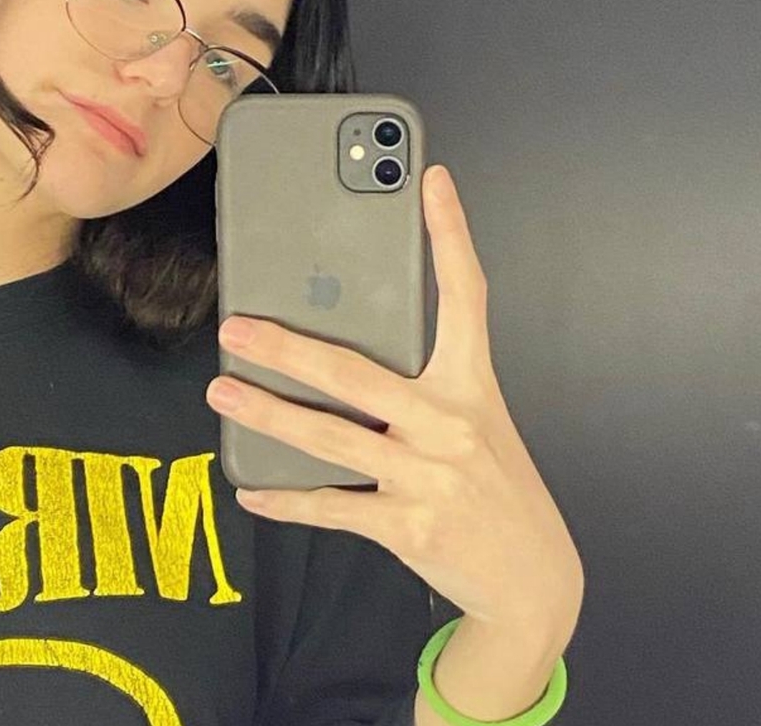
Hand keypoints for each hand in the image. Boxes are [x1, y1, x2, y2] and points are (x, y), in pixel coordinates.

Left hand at [207, 165, 582, 645]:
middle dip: (288, 348)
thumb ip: (424, 387)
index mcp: (473, 386)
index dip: (450, 233)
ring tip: (225, 390)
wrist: (534, 578)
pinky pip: (331, 507)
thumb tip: (345, 360)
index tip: (431, 181)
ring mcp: (427, 476)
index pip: (465, 294)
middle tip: (238, 327)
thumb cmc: (499, 487)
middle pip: (356, 371)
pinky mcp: (406, 525)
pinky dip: (286, 499)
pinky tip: (253, 488)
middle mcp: (450, 423)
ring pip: (330, 436)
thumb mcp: (479, 422)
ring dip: (267, 413)